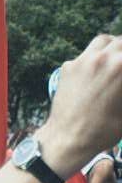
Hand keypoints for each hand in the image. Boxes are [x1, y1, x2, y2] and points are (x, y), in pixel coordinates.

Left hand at [37, 35, 121, 179]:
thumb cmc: (101, 132)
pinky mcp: (68, 68)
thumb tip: (120, 86)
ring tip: (114, 60)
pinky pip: (84, 55)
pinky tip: (94, 73)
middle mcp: (103, 58)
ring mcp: (82, 60)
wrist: (65, 141)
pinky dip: (93, 59)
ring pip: (104, 41)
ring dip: (112, 47)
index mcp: (121, 67)